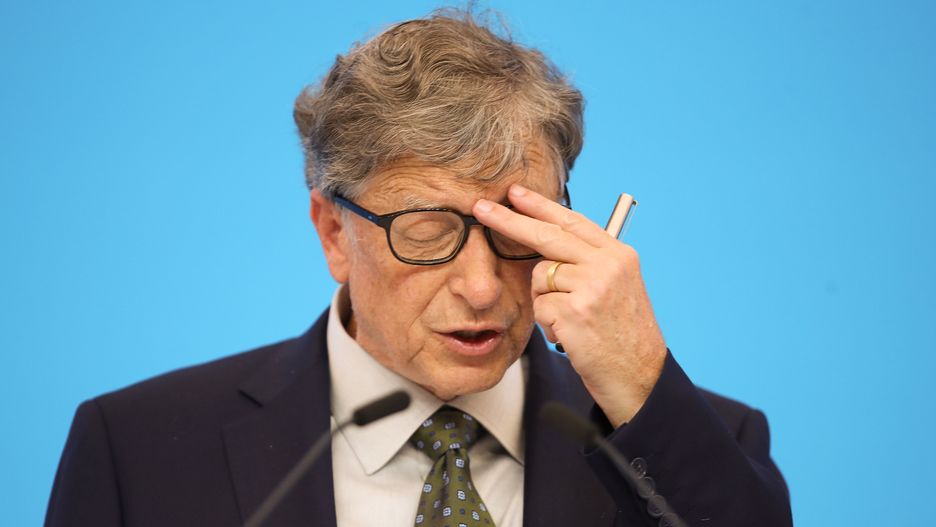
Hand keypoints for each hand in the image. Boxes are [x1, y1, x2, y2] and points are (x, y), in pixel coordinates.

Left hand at [473, 184, 666, 426]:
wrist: (640, 375)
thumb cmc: (622, 335)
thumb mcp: (616, 287)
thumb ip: (588, 262)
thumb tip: (546, 240)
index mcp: (618, 255)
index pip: (572, 220)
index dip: (540, 205)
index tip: (515, 193)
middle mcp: (607, 264)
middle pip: (546, 235)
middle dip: (509, 220)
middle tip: (481, 208)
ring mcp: (591, 286)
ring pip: (539, 277)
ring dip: (545, 301)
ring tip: (572, 321)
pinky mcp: (575, 310)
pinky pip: (539, 306)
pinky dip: (548, 323)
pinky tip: (571, 335)